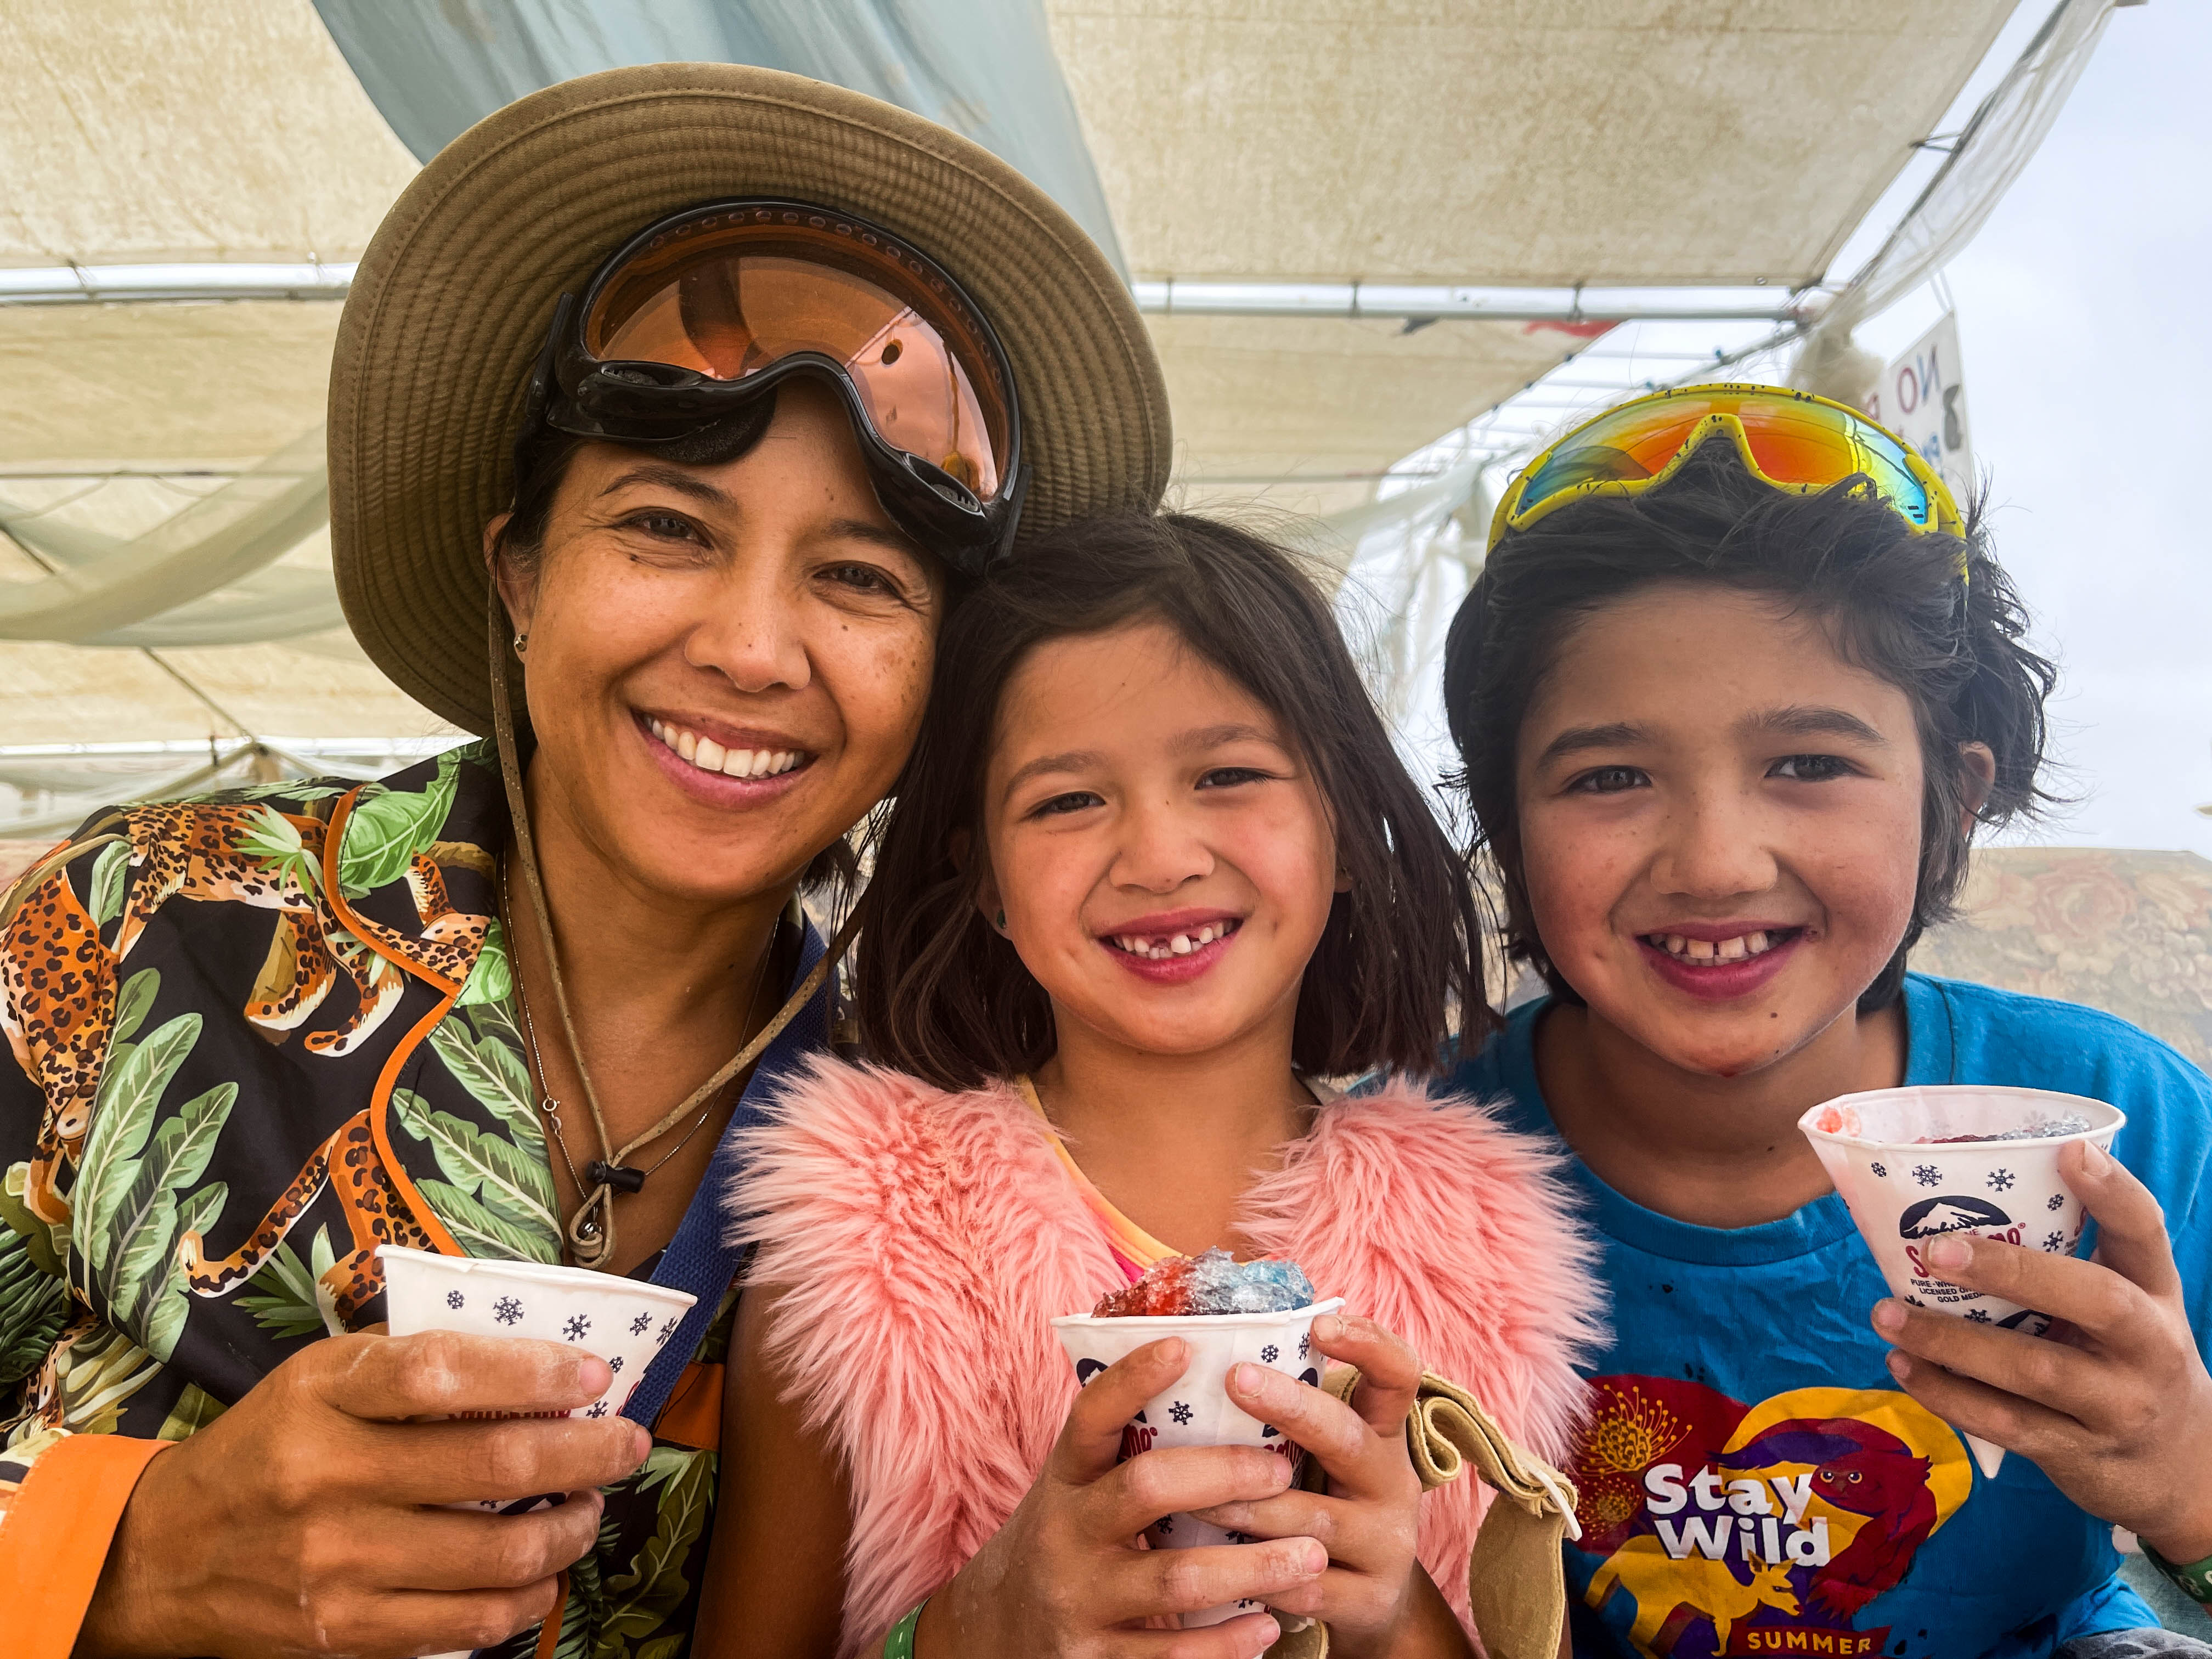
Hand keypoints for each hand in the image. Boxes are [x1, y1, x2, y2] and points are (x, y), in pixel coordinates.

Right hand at [77, 1330, 652, 1658]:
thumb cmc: (267, 1447)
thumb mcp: (318, 1378)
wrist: (162, 1556)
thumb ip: (412, 1366)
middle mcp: (329, 1475)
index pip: (444, 1373)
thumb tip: (535, 1367)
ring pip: (496, 1552)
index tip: (591, 1378)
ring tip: (589, 1509)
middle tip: (626, 1443)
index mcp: (323, 1394)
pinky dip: (526, 1599)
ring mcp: (338, 1561)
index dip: (532, 1373)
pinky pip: (466, 1622)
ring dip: (570, 1528)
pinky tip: (543, 1573)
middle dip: (586, 1453)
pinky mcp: (345, 1630)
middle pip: (493, 1465)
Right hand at [920, 1336, 1326, 1658]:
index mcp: (1065, 1478)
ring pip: (1175, 1579)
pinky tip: (1268, 1625)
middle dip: (1224, 1474)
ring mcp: (1078, 1599)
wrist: (997, 1632)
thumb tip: (1210, 1371)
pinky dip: (1228, 1643)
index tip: (1185, 1346)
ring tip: (1311, 1557)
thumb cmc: (1067, 1539)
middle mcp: (1066, 1533)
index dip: (1133, 1378)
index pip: (1091, 1416)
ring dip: (1253, 1567)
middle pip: (1146, 1487)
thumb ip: (1126, 1449)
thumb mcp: (1077, 1488)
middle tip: (1283, 1469)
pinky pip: (1172, 1656)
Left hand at [1190, 1315, 1466, 1658]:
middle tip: (1237, 1379)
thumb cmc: (1325, 1504)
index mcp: (1382, 1436)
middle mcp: (1391, 1482)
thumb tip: (1206, 1346)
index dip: (1369, 1344)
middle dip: (1293, 1407)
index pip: (1397, 1375)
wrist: (1372, 1602)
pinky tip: (1217, 1567)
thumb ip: (1290, 1416)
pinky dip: (1259, 1575)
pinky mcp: (1368, 1600)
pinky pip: (1305, 1587)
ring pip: (1312, 1518)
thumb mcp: (1325, 1457)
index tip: (1320, 1323)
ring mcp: (1386, 1543)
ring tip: (1195, 1494)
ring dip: (1249, 1504)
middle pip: (1349, 1437)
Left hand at [1873, 1139, 2211, 1562]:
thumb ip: (2065, 1260)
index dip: (2113, 1191)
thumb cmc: (2122, 1358)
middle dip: (2011, 1271)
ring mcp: (2117, 1405)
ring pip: (2035, 1371)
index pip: (2144, 1231)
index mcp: (2154, 1292)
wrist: (2176, 1467)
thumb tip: (1958, 1198)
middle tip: (1933, 1250)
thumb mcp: (2122, 1304)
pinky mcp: (2078, 1451)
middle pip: (2095, 1300)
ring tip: (1886, 1313)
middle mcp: (2149, 1346)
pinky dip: (1945, 1394)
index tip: (2070, 1151)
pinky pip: (2005, 1423)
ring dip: (1950, 1341)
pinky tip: (1902, 1364)